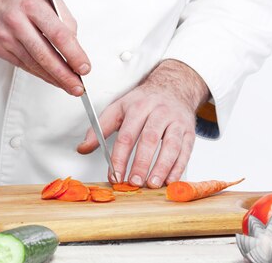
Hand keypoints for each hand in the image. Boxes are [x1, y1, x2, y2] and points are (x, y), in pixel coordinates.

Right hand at [0, 0, 89, 95]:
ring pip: (34, 64)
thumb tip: (75, 43)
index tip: (84, 67)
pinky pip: (23, 65)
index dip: (74, 54)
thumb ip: (63, 17)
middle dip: (65, 75)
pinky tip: (51, 78)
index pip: (58, 35)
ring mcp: (5, 36)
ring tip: (69, 86)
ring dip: (53, 78)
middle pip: (45, 55)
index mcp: (32, 4)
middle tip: (78, 87)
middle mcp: (16, 21)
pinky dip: (39, 73)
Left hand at [77, 59, 208, 187]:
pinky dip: (178, 167)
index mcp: (138, 107)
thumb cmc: (144, 101)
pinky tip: (170, 180)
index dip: (120, 157)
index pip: (127, 134)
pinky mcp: (189, 131)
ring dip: (162, 167)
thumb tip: (82, 148)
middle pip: (149, 139)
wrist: (174, 87)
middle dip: (141, 163)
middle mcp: (159, 112)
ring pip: (171, 145)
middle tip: (134, 182)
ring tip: (152, 184)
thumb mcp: (119, 108)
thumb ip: (100, 128)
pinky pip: (185, 151)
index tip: (114, 175)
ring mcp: (176, 121)